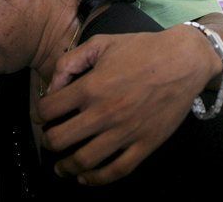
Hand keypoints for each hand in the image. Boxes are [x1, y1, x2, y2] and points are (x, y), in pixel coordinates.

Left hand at [34, 25, 220, 185]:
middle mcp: (104, 113)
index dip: (39, 113)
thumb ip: (69, 62)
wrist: (183, 61)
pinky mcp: (146, 144)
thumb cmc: (139, 49)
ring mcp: (125, 132)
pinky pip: (117, 170)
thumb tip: (51, 87)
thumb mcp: (99, 44)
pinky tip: (85, 177)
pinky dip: (97, 179)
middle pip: (59, 139)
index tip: (42, 115)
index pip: (47, 109)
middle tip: (48, 138)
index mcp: (90, 87)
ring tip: (60, 166)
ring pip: (84, 160)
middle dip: (47, 140)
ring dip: (66, 166)